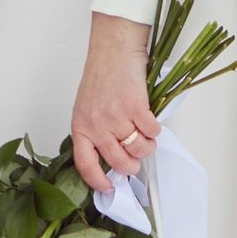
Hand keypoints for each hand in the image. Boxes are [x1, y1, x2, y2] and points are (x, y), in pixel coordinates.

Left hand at [70, 12, 159, 192]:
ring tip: (144, 131)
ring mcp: (116, 117)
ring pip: (140, 150)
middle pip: (120, 163)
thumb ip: (95, 133)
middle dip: (133, 164)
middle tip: (136, 154)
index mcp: (80, 127)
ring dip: (147, 145)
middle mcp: (96, 125)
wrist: (113, 49)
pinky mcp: (136, 108)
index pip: (85, 164)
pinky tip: (149, 116)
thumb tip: (112, 161)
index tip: (109, 188)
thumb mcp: (87, 108)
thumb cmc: (101, 76)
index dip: (98, 181)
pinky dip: (155, 128)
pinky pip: (152, 132)